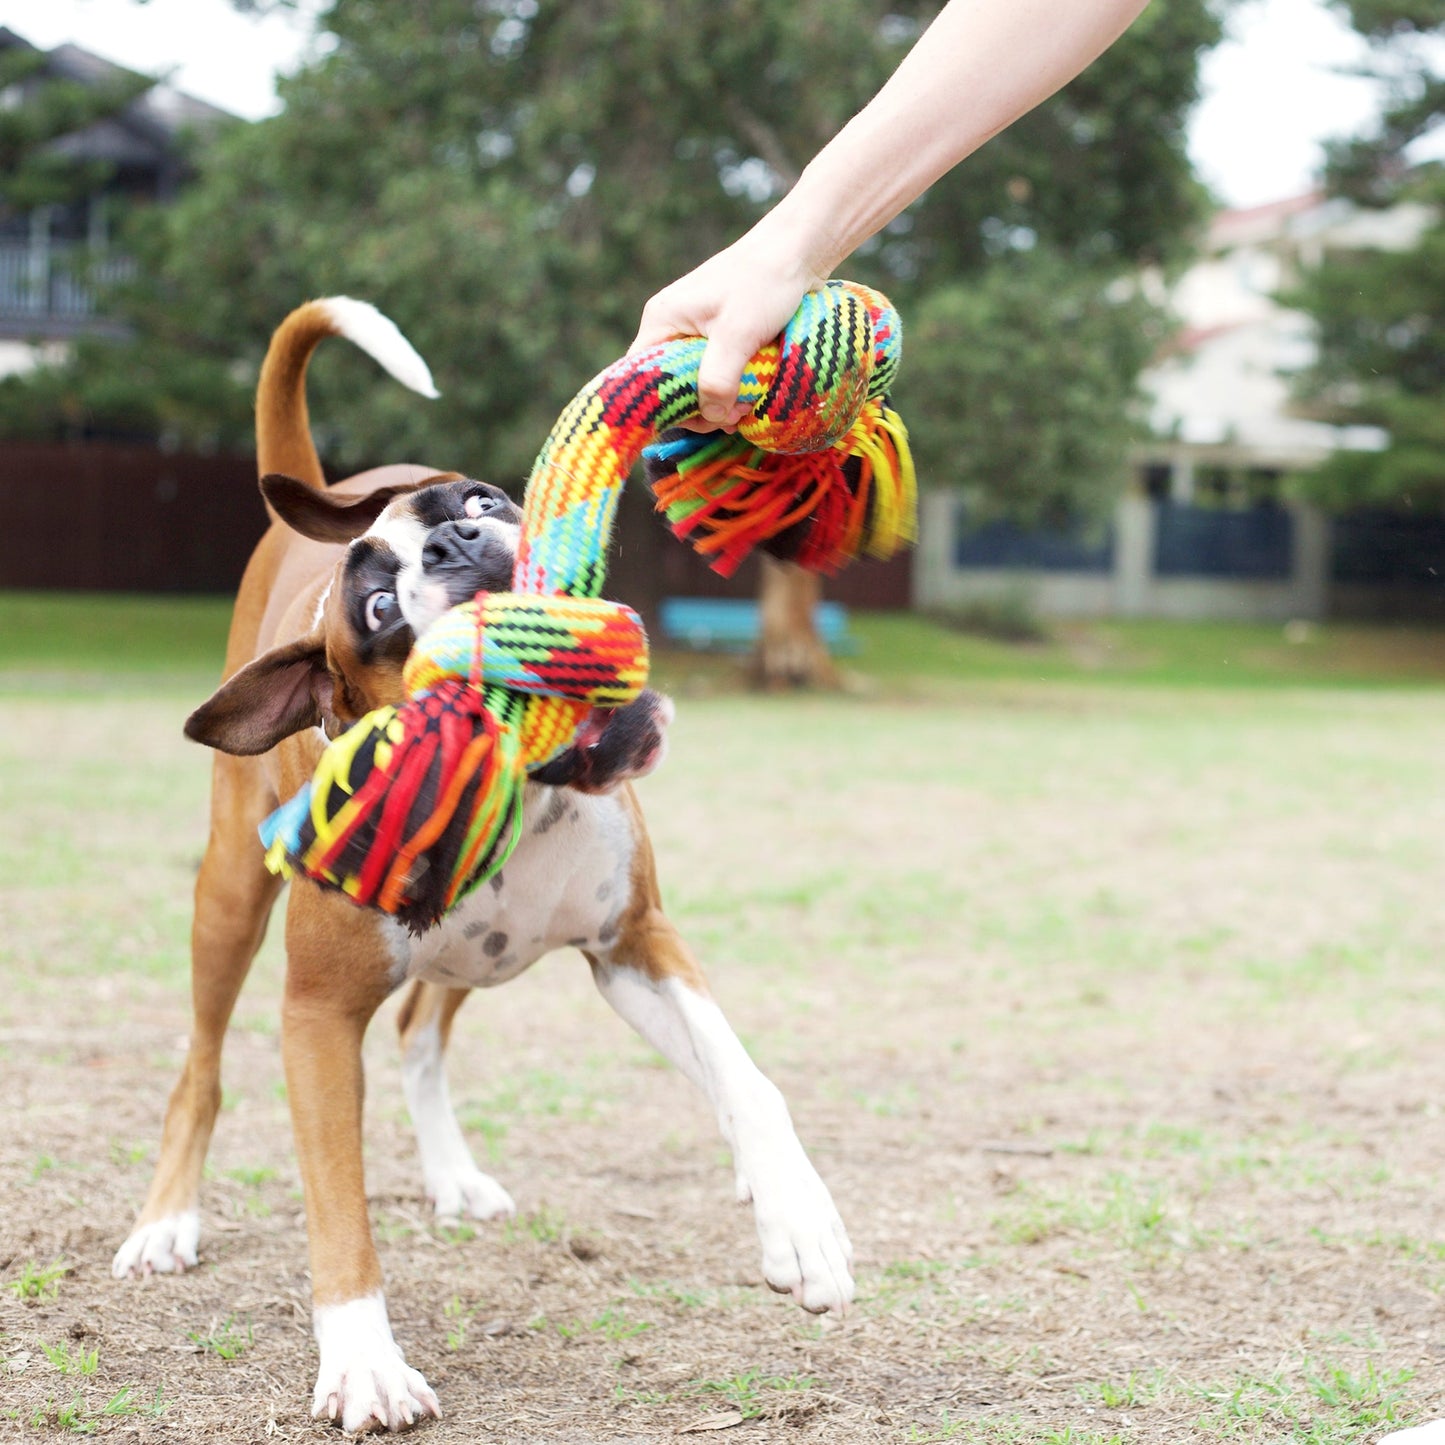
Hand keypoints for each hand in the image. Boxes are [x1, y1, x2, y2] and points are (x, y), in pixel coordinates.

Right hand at [629, 225, 828, 429]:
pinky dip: (731, 387)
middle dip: (699, 407)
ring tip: (746, 407)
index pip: (642, 376)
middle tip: (732, 417)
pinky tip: (750, 396)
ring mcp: (695, 330)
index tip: (699, 419)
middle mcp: (672, 326)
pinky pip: (715, 371)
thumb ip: (718, 379)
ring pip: (696, 381)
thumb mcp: (738, 334)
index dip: (663, 405)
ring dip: (719, 401)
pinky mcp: (719, 335)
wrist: (796, 251)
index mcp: (663, 320)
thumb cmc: (763, 284)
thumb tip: (712, 417)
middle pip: (670, 384)